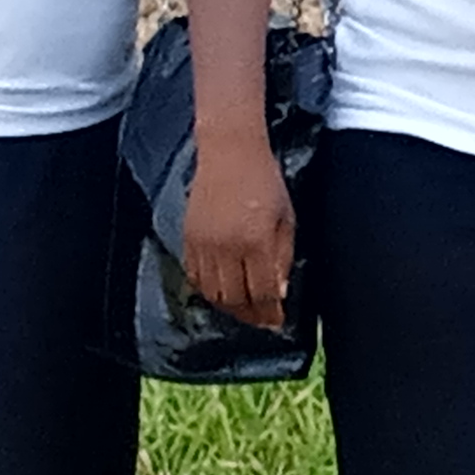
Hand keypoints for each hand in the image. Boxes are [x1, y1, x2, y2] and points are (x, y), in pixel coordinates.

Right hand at [181, 140, 296, 330]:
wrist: (229, 153)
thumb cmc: (265, 181)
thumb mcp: (286, 219)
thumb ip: (282, 257)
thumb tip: (278, 293)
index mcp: (256, 241)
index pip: (262, 292)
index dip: (270, 313)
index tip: (277, 322)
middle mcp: (226, 246)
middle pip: (234, 298)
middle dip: (249, 315)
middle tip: (261, 319)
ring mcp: (203, 244)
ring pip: (211, 293)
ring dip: (228, 306)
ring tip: (243, 308)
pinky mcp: (188, 238)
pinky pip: (194, 277)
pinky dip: (207, 290)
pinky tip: (222, 290)